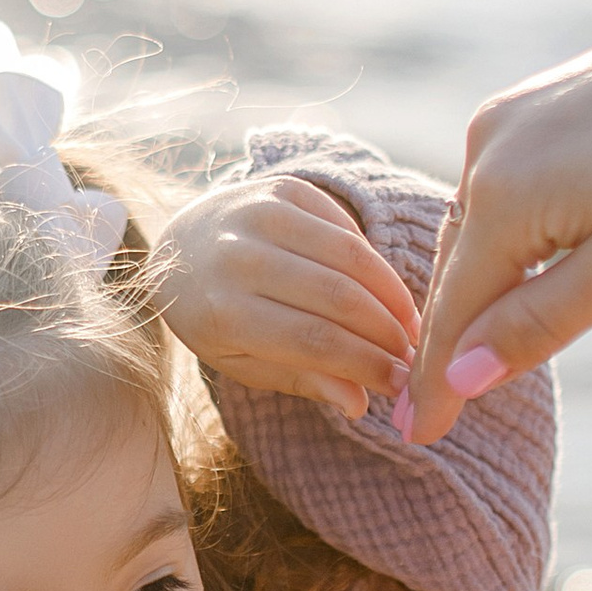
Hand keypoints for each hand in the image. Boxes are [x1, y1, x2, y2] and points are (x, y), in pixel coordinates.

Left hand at [152, 174, 421, 424]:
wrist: (178, 248)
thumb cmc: (216, 317)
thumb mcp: (244, 361)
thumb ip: (301, 378)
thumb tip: (358, 402)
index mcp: (224, 311)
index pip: (314, 340)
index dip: (366, 363)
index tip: (400, 384)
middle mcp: (240, 257)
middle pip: (338, 297)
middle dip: (387, 331)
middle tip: (413, 356)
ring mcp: (261, 214)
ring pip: (350, 256)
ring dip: (391, 295)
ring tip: (409, 326)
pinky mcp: (282, 188)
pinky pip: (345, 225)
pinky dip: (372, 262)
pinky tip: (384, 291)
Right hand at [408, 0, 591, 440]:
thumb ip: (541, 321)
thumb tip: (457, 379)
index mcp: (506, 190)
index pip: (452, 311)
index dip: (434, 381)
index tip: (418, 441)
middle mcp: (488, 144)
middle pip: (458, 268)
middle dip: (448, 339)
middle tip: (433, 418)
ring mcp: (510, 114)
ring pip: (479, 226)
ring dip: (479, 286)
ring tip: (467, 358)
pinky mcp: (535, 99)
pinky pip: (503, 188)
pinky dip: (506, 237)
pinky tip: (520, 270)